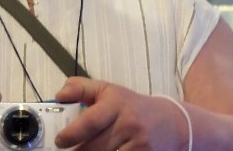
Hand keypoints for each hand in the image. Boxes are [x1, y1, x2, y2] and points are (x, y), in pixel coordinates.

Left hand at [54, 77, 187, 149]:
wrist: (172, 123)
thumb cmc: (132, 106)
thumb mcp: (108, 90)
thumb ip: (81, 89)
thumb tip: (59, 96)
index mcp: (116, 103)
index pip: (91, 120)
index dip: (72, 133)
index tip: (59, 140)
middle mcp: (128, 124)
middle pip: (96, 146)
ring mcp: (139, 144)